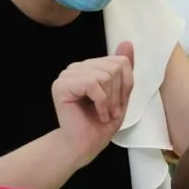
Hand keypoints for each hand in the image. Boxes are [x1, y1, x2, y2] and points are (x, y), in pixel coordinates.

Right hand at [52, 41, 133, 165]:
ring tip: (104, 114)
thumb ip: (124, 69)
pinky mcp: (62, 85)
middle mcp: (77, 67)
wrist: (84, 146)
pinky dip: (101, 103)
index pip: (120, 61)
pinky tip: (97, 114)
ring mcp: (68, 75)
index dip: (125, 85)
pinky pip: (93, 83)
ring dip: (110, 101)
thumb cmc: (100, 123)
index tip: (118, 104)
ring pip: (105, 75)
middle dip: (118, 94)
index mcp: (90, 67)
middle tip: (111, 111)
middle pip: (114, 67)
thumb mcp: (120, 94)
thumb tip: (127, 43)